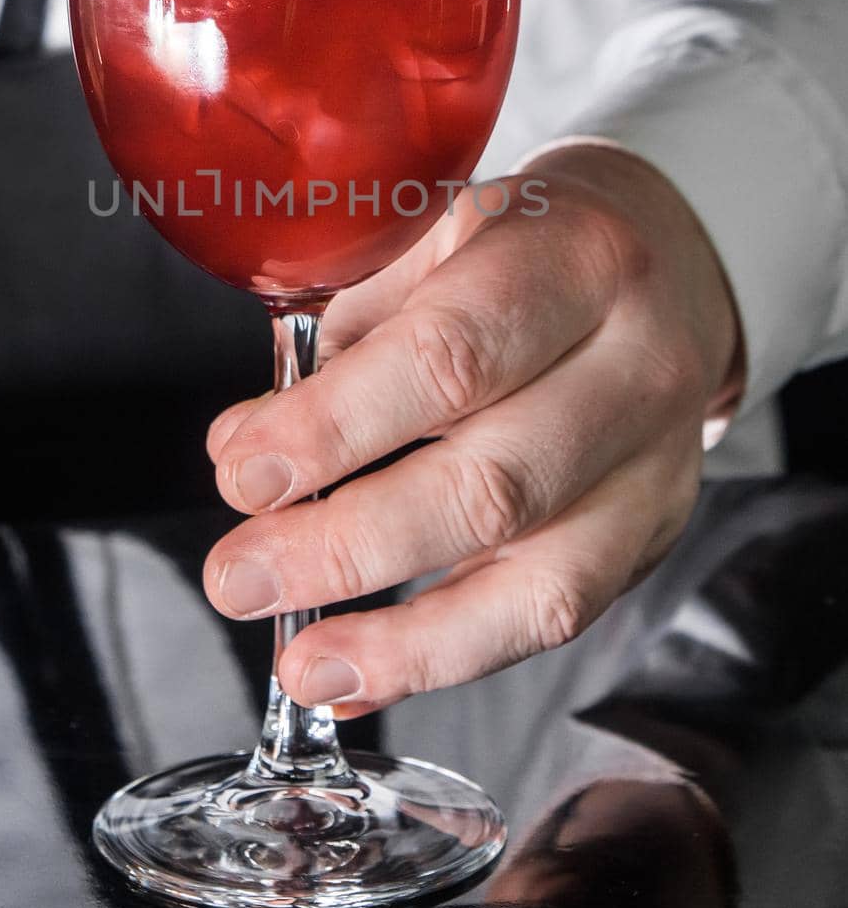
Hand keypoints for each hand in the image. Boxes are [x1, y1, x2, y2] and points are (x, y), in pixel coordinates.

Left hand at [203, 145, 741, 714]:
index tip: (244, 470)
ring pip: (540, 580)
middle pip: (494, 484)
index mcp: (575, 257)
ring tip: (301, 662)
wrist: (666, 265)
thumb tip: (246, 445)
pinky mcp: (652, 533)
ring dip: (401, 638)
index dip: (336, 427)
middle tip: (240, 575)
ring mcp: (658, 463)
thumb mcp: (434, 232)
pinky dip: (444, 658)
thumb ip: (340, 329)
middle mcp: (638, 364)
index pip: (452, 356)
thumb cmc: (523, 246)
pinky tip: (360, 675)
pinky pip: (552, 620)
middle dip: (347, 544)